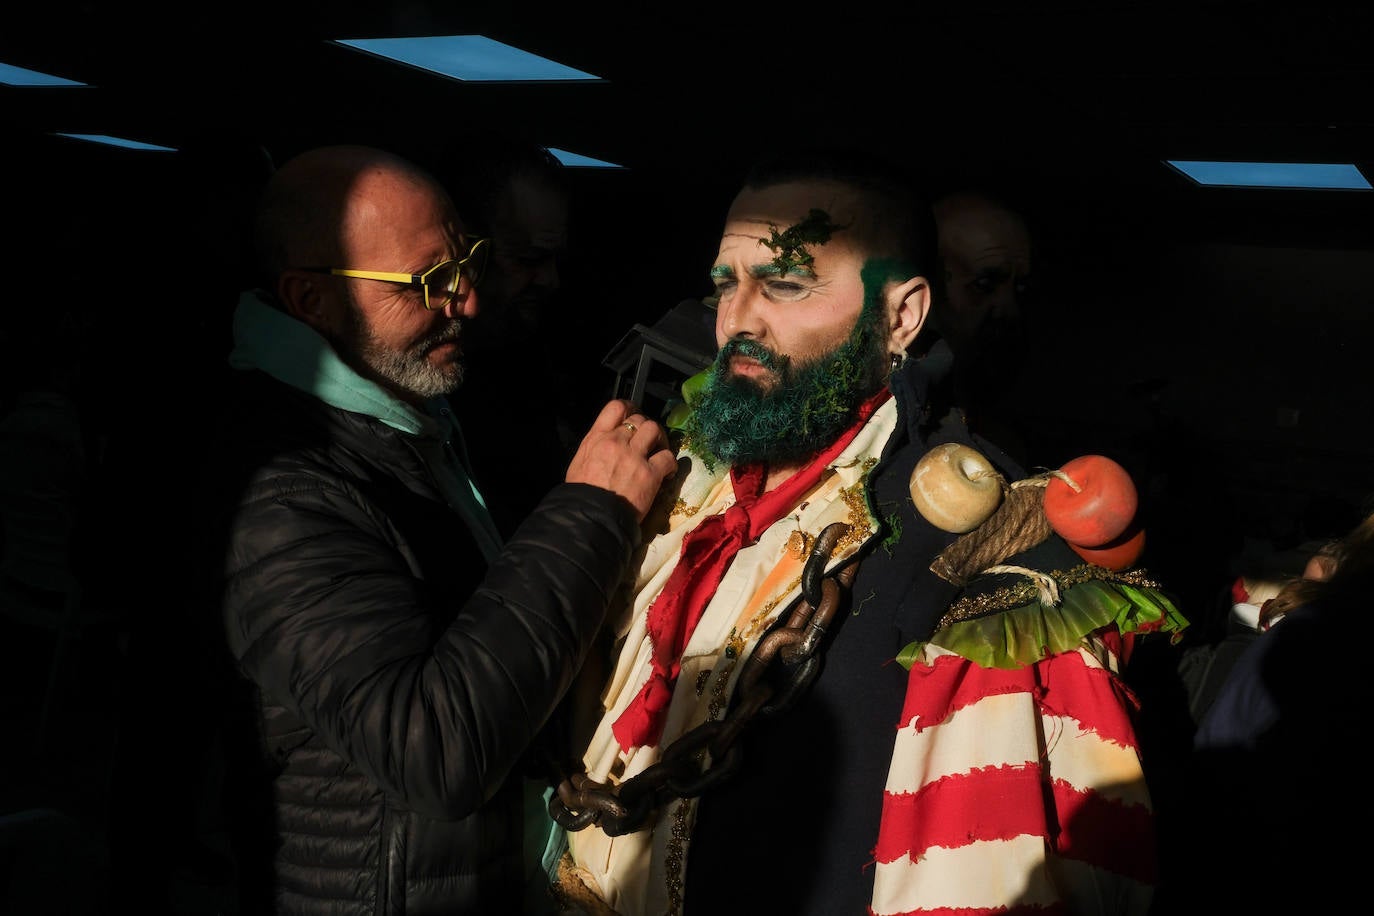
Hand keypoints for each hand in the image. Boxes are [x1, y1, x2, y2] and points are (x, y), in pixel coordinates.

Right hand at [565, 400, 677, 520]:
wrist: (590, 517)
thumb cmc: (581, 494)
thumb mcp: (579, 462)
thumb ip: (594, 446)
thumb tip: (606, 442)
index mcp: (597, 438)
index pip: (616, 407)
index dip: (630, 408)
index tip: (635, 416)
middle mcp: (617, 442)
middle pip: (640, 419)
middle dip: (646, 428)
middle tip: (650, 442)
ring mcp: (634, 456)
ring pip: (655, 430)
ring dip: (660, 439)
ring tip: (659, 452)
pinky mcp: (650, 474)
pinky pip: (668, 457)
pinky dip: (671, 463)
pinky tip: (667, 473)